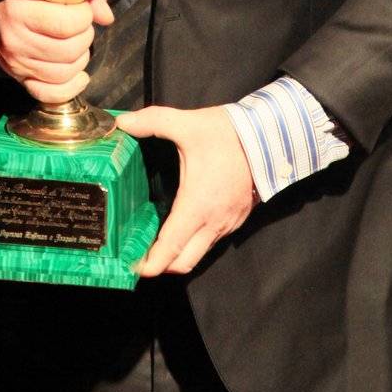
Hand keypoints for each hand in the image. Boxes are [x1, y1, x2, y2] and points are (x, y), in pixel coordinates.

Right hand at [0, 0, 113, 104]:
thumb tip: (106, 17)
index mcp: (19, 11)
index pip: (68, 23)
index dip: (84, 15)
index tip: (81, 9)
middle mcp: (15, 40)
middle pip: (70, 50)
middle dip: (84, 36)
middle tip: (80, 26)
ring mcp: (17, 63)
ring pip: (65, 72)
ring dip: (80, 58)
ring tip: (76, 43)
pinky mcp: (20, 78)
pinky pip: (50, 94)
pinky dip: (70, 88)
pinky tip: (80, 77)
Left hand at [115, 105, 255, 276]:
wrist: (269, 135)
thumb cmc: (227, 134)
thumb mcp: (186, 124)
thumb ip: (152, 122)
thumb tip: (122, 122)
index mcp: (197, 206)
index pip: (171, 249)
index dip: (151, 264)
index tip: (133, 269)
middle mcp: (213, 222)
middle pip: (184, 262)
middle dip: (162, 265)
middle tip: (142, 255)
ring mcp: (229, 223)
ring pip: (200, 253)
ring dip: (180, 253)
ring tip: (159, 240)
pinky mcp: (239, 218)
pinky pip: (214, 240)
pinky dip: (196, 241)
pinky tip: (186, 223)